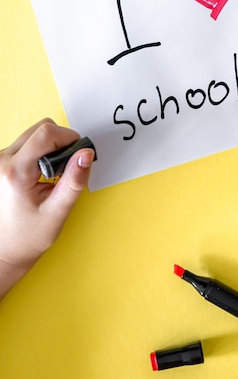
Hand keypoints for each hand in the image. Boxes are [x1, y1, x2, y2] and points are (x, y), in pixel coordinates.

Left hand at [0, 119, 93, 298]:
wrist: (5, 250)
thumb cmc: (28, 236)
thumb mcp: (58, 211)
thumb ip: (75, 180)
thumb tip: (86, 154)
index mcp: (16, 172)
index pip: (46, 134)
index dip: (69, 137)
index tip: (80, 153)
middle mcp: (2, 161)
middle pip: (40, 128)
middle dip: (61, 141)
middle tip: (68, 167)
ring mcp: (0, 160)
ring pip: (33, 134)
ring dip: (51, 147)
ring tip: (54, 174)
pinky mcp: (2, 162)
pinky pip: (27, 143)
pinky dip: (41, 152)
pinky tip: (44, 174)